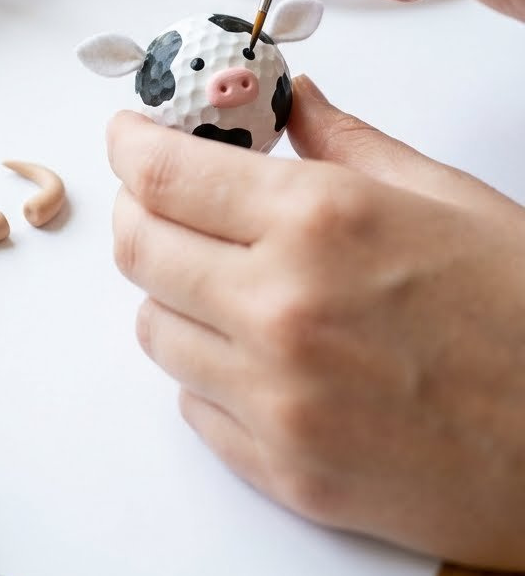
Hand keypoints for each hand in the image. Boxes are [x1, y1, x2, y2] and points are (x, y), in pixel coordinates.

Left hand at [109, 84, 524, 568]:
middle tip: (163, 199)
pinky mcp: (285, 471)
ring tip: (223, 278)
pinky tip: (256, 351)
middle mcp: (281, 308)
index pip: (166, 173)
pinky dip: (206, 368)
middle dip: (138, 210)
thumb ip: (351, 143)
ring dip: (172, 291)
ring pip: (154, 328)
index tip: (128, 134)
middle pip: (138, 247)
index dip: (132, 144)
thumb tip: (297, 104)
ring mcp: (277, 399)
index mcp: (321, 221)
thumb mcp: (446, 197)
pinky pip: (192, 405)